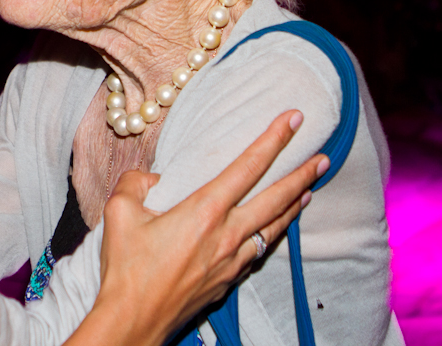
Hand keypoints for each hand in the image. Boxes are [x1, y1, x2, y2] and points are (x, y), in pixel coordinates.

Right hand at [75, 110, 325, 345]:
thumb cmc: (126, 269)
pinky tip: (274, 230)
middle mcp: (226, 235)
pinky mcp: (227, 281)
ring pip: (274, 227)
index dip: (273, 139)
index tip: (293, 119)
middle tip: (322, 157)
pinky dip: (273, 233)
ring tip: (310, 189)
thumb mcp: (119, 212)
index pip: (248, 167)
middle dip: (301, 173)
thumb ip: (136, 183)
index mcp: (204, 212)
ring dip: (294, 206)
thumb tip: (153, 179)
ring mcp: (231, 262)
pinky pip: (259, 251)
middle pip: (276, 198)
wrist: (133, 322)